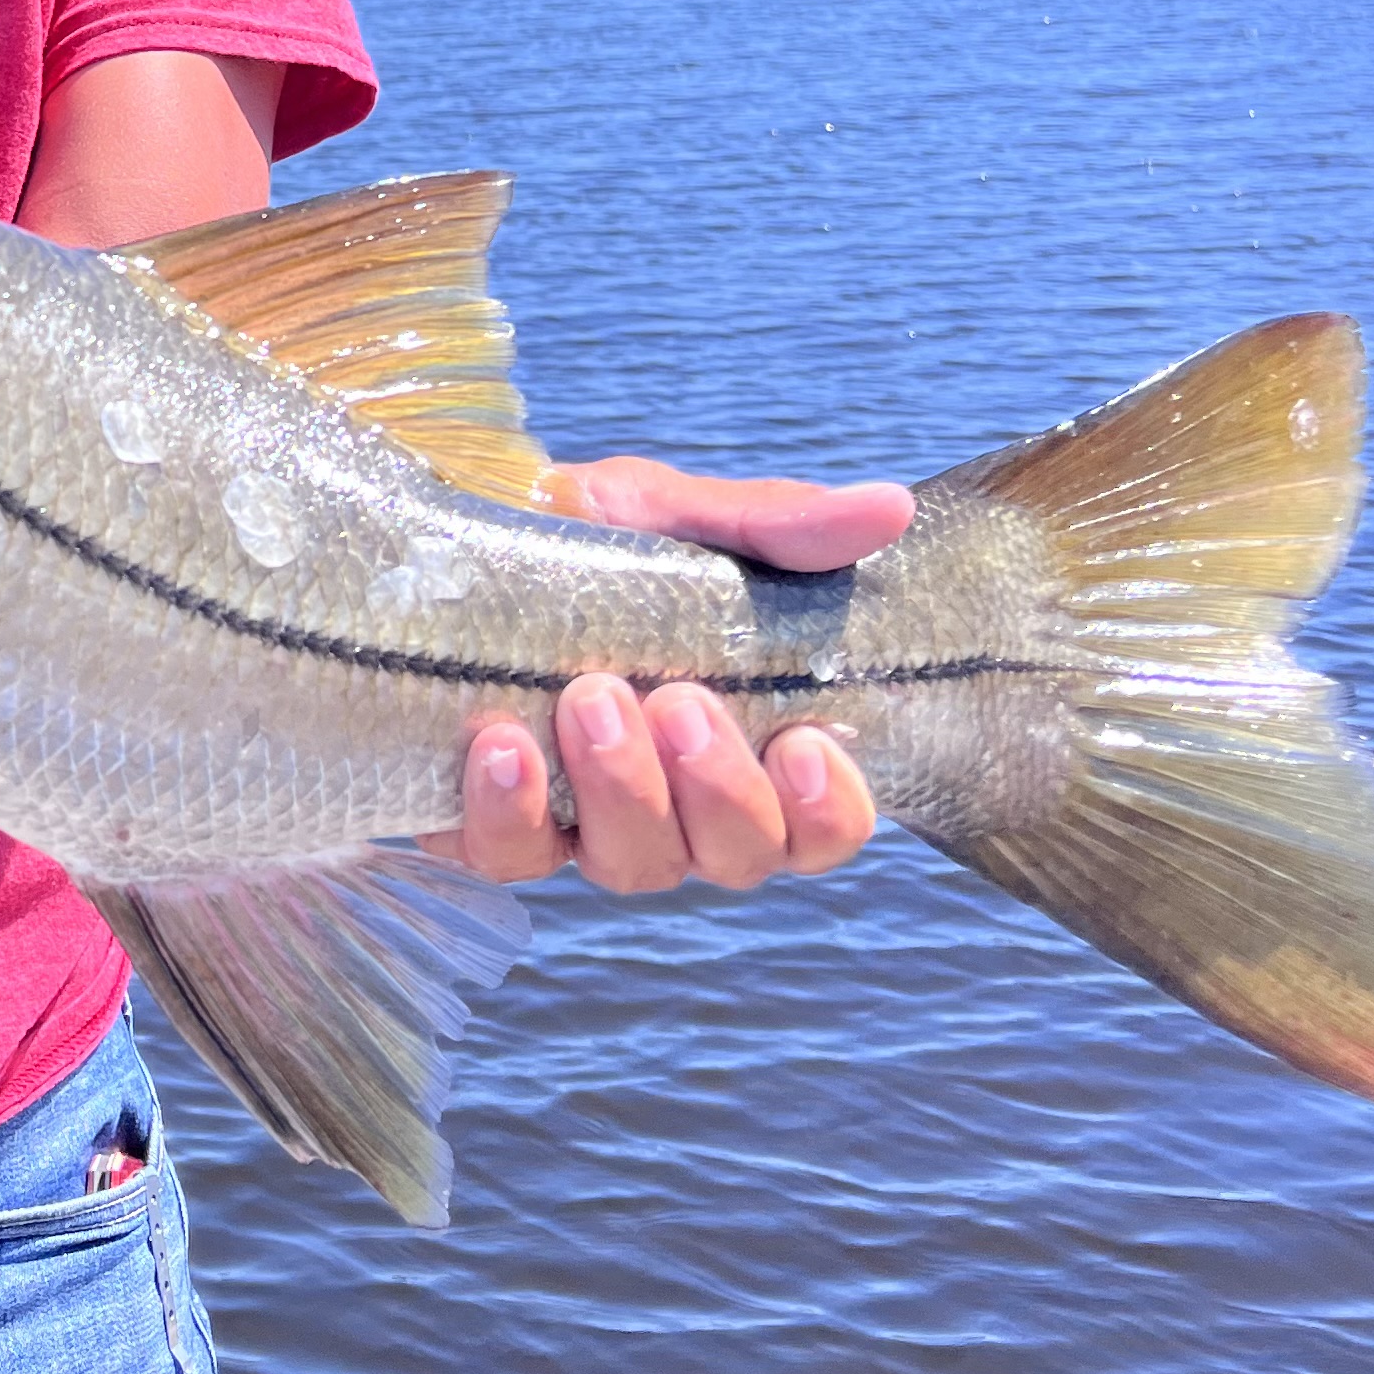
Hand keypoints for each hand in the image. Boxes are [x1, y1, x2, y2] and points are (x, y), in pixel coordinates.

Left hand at [427, 456, 910, 893]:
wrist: (487, 533)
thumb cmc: (615, 540)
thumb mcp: (694, 518)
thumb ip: (783, 525)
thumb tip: (886, 507)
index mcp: (756, 751)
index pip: (821, 830)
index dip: (825, 811)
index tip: (803, 741)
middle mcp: (685, 811)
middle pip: (734, 857)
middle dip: (714, 788)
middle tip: (677, 700)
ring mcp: (591, 826)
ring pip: (633, 866)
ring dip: (621, 791)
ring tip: (589, 699)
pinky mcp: (497, 824)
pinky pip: (508, 856)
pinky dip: (508, 813)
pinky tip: (502, 745)